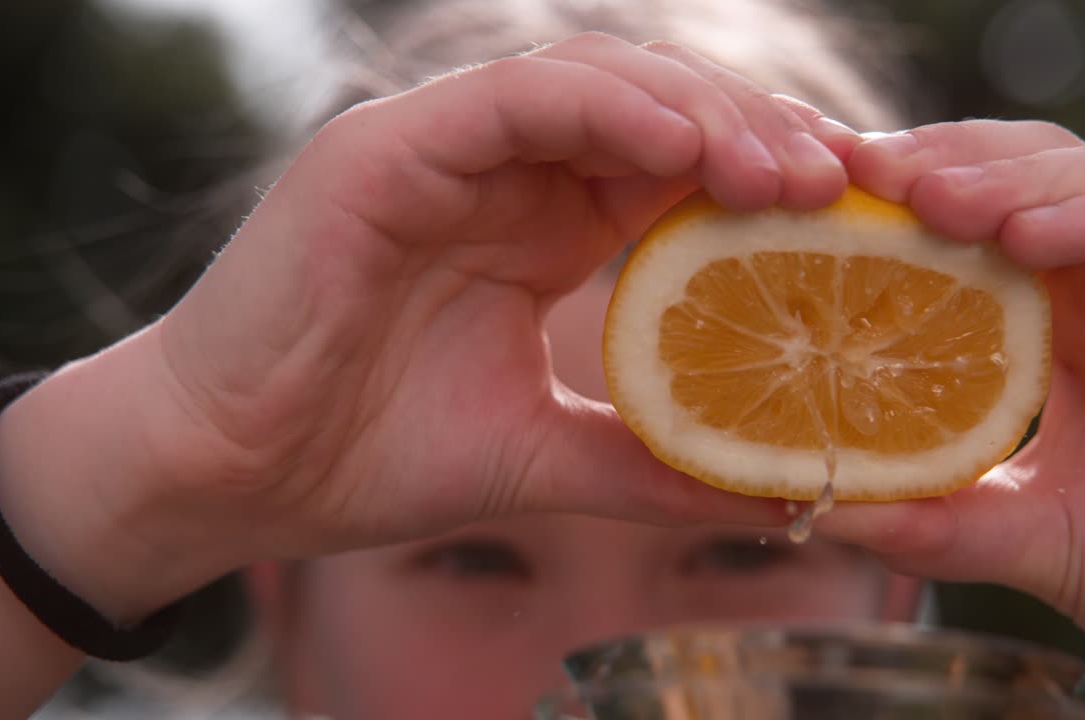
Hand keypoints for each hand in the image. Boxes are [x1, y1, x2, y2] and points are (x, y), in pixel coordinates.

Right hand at [122, 34, 865, 562]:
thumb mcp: (538, 454)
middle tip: (846, 186)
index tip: (855, 221)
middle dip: (758, 141)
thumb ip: (647, 456)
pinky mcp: (387, 150)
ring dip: (702, 115)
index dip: (769, 184)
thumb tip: (768, 487)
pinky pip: (513, 100)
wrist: (229, 475)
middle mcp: (503, 174)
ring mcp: (444, 151)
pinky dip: (604, 109)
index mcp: (541, 227)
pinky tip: (682, 144)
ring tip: (787, 171)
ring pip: (598, 87)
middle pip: (657, 116)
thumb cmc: (366, 455)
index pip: (677, 174)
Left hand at [817, 119, 1084, 692]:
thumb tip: (810, 505)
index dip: (896, 194)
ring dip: (1012, 178)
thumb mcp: (1034, 536)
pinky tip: (1028, 237)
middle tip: (857, 172)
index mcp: (1057, 315)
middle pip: (1023, 172)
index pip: (970, 218)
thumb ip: (937, 520)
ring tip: (930, 200)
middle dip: (941, 162)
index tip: (808, 192)